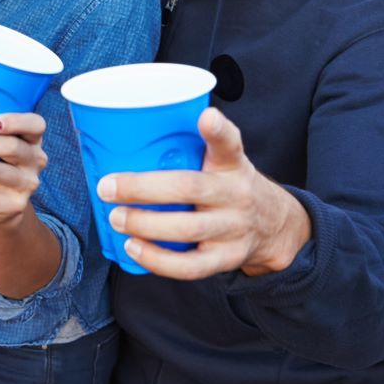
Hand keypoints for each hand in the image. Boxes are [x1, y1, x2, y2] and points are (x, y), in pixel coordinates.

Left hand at [98, 107, 311, 278]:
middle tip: (107, 187)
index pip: (229, 142)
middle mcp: (236, 194)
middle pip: (190, 188)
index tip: (206, 117)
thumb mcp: (224, 160)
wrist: (275, 225)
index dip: (217, 129)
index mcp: (232, 163)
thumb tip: (124, 139)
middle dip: (143, 188)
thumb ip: (190, 148)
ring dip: (145, 225)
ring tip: (116, 218)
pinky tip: (133, 248)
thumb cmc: (230, 185)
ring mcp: (234, 228)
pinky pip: (191, 266)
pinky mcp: (228, 258)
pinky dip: (157, 260)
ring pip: (188, 228)